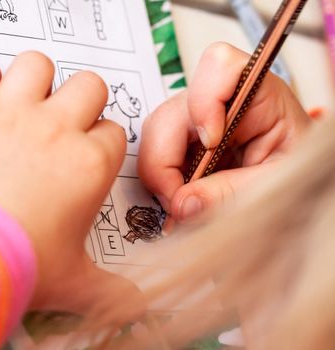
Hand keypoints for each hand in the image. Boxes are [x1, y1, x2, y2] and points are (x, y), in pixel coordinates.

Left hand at [0, 49, 141, 311]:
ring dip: (31, 79)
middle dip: (78, 101)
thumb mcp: (72, 282)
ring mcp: (10, 112)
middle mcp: (56, 129)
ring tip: (16, 104)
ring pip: (38, 64)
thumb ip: (111, 291)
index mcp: (88, 166)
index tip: (82, 155)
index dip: (97, 142)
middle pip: (88, 86)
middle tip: (55, 124)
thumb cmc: (17, 266)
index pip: (112, 133)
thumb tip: (138, 306)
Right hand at [138, 43, 310, 222]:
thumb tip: (181, 203)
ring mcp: (197, 120)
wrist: (298, 187)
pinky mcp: (184, 141)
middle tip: (179, 200)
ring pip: (156, 135)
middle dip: (165, 161)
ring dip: (160, 173)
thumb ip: (232, 192)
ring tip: (183, 201)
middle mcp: (221, 102)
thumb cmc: (298, 176)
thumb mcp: (276, 185)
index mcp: (258, 96)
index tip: (210, 144)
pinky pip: (157, 154)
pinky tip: (182, 195)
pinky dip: (161, 179)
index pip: (220, 66)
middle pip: (171, 112)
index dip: (205, 102)